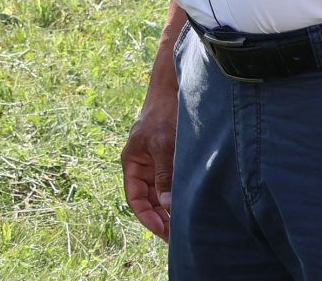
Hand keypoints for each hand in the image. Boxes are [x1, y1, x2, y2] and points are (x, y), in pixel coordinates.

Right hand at [121, 76, 179, 241]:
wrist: (173, 87)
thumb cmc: (164, 113)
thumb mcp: (163, 145)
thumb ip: (164, 175)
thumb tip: (168, 205)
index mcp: (132, 162)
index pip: (135, 198)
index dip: (146, 217)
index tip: (163, 231)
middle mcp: (142, 164)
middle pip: (148, 199)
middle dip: (160, 217)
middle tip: (177, 234)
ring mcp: (156, 161)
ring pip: (160, 193)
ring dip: (169, 207)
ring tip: (184, 223)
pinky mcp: (169, 157)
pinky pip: (171, 182)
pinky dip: (177, 194)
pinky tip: (189, 203)